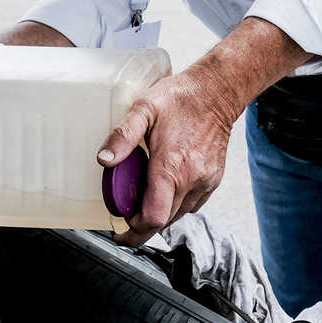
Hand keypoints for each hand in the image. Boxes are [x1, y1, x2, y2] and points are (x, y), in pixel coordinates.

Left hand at [98, 69, 238, 245]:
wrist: (216, 92)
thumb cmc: (180, 98)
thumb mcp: (144, 108)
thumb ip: (123, 135)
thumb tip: (104, 159)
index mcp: (172, 167)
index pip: (153, 218)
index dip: (134, 230)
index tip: (121, 231)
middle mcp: (191, 180)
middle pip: (164, 221)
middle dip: (142, 224)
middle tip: (126, 215)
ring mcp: (205, 182)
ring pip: (178, 216)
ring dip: (159, 214)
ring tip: (142, 200)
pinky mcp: (213, 180)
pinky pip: (191, 205)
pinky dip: (175, 205)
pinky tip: (165, 190)